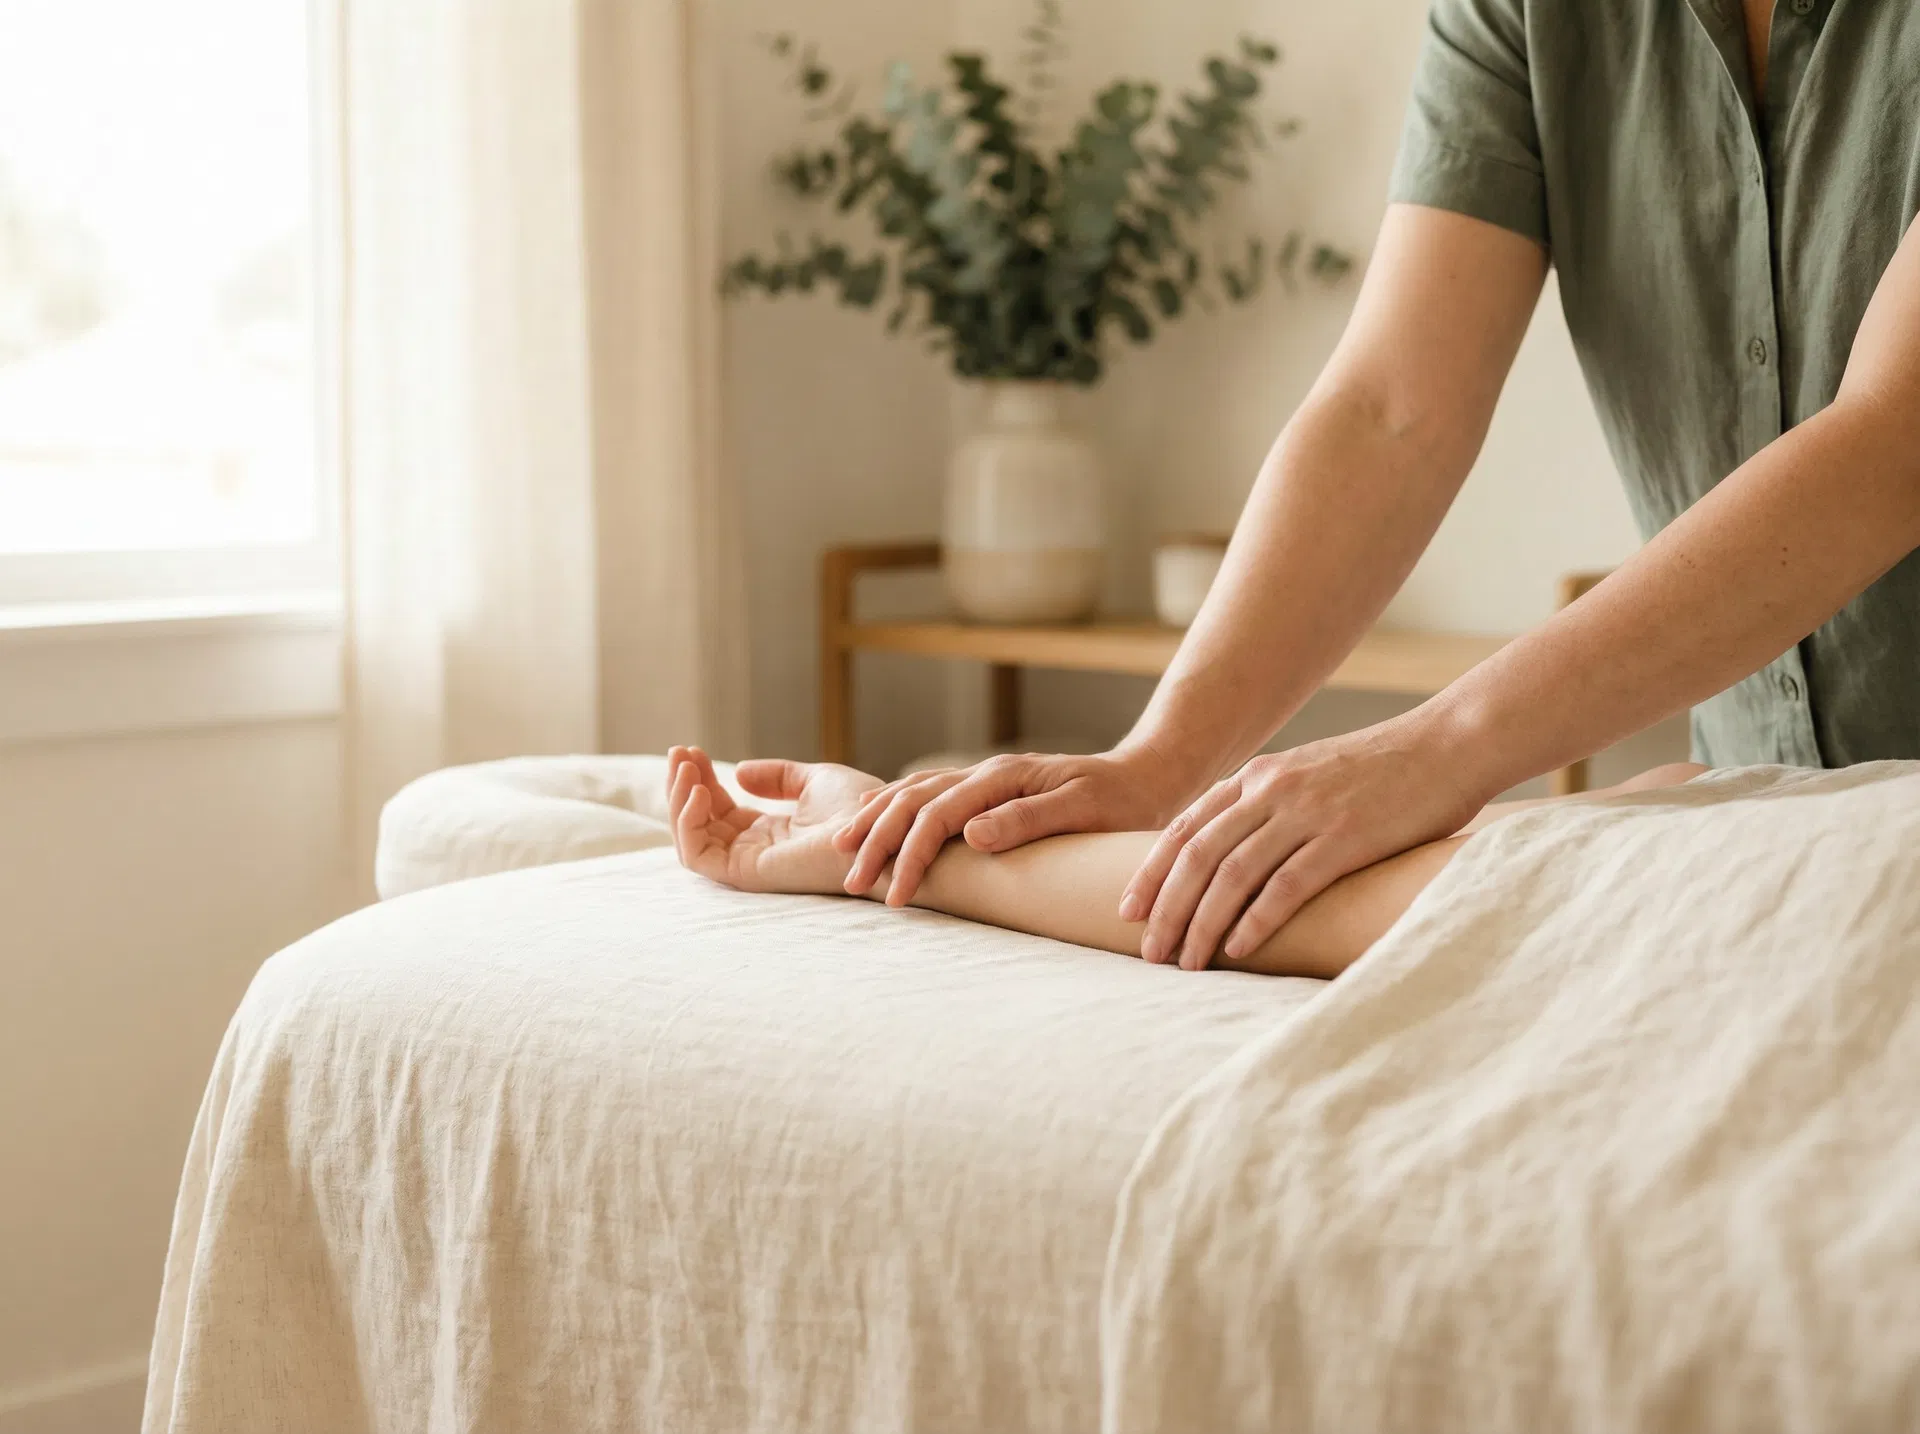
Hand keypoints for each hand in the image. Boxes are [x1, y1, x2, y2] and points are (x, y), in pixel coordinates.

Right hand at [666, 746, 882, 894]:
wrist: (883, 829)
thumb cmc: (862, 810)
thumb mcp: (814, 781)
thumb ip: (776, 777)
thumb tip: (738, 773)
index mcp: (768, 834)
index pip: (718, 809)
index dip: (701, 779)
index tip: (693, 749)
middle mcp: (754, 851)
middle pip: (698, 823)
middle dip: (682, 786)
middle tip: (678, 751)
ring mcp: (749, 864)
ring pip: (690, 840)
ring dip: (678, 801)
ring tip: (684, 767)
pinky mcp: (747, 874)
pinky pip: (698, 856)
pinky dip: (688, 822)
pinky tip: (699, 790)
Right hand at [832, 746, 1195, 906]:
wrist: (1146, 778)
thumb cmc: (1121, 802)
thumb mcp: (1083, 810)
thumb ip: (1026, 820)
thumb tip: (969, 835)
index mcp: (1003, 777)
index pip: (938, 815)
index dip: (911, 856)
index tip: (894, 896)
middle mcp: (986, 772)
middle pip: (912, 800)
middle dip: (876, 841)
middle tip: (850, 883)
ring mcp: (984, 778)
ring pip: (912, 792)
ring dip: (876, 822)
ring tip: (843, 850)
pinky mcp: (988, 790)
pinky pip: (927, 793)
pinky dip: (895, 805)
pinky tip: (875, 817)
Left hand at [1120, 712, 1493, 970]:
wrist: (1451, 744)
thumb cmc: (1386, 770)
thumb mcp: (1312, 776)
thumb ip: (1274, 806)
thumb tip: (1239, 858)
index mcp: (1259, 776)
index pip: (1186, 827)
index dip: (1151, 870)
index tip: (1129, 909)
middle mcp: (1271, 790)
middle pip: (1197, 856)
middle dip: (1166, 908)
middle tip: (1149, 952)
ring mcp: (1306, 812)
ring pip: (1231, 875)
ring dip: (1202, 924)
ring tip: (1186, 962)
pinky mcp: (1344, 838)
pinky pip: (1285, 886)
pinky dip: (1255, 921)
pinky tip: (1237, 949)